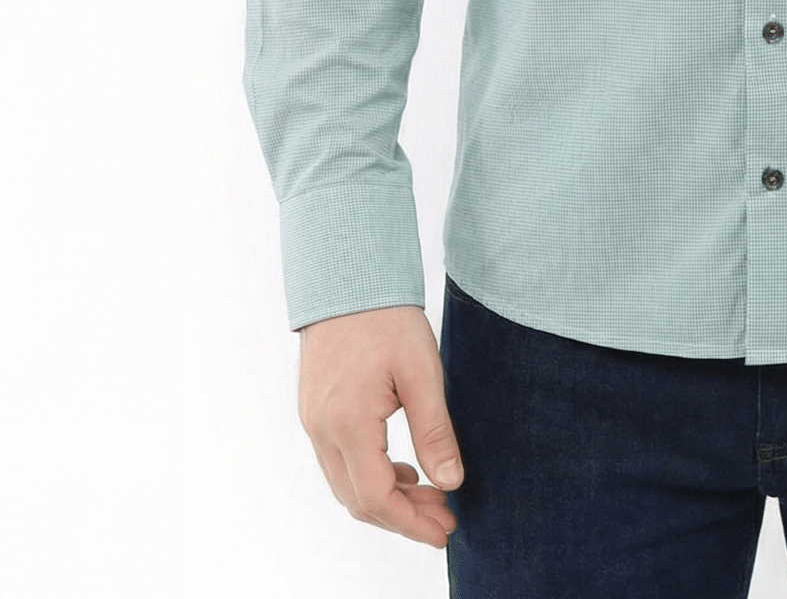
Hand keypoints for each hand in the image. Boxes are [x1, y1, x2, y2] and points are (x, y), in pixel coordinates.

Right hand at [297, 303, 462, 549]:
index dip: (411, 523)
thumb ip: (435, 431)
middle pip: (358, 500)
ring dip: (386, 499)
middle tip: (445, 518)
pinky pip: (338, 462)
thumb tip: (450, 483)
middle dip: (403, 516)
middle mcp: (322, 430)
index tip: (444, 531)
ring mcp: (313, 422)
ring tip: (430, 496)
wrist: (346, 277)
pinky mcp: (315, 411)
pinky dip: (369, 476)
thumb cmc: (387, 318)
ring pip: (346, 485)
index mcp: (347, 423)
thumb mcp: (422, 371)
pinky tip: (401, 468)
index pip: (376, 498)